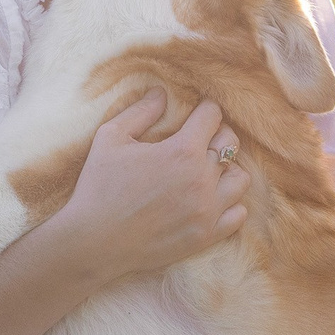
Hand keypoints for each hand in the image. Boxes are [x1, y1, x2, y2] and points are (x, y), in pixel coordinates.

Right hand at [52, 90, 247, 284]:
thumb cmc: (99, 186)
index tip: (196, 113)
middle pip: (230, 143)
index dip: (204, 110)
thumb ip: (140, 111)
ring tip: (206, 171)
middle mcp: (202, 178)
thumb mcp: (111, 137)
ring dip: (226, 170)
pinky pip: (238, 214)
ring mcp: (208, 210)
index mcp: (182, 150)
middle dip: (216, 135)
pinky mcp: (206, 236)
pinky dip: (229, 204)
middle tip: (198, 140)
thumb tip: (161, 92)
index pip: (212, 115)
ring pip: (240, 178)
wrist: (93, 241)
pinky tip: (210, 200)